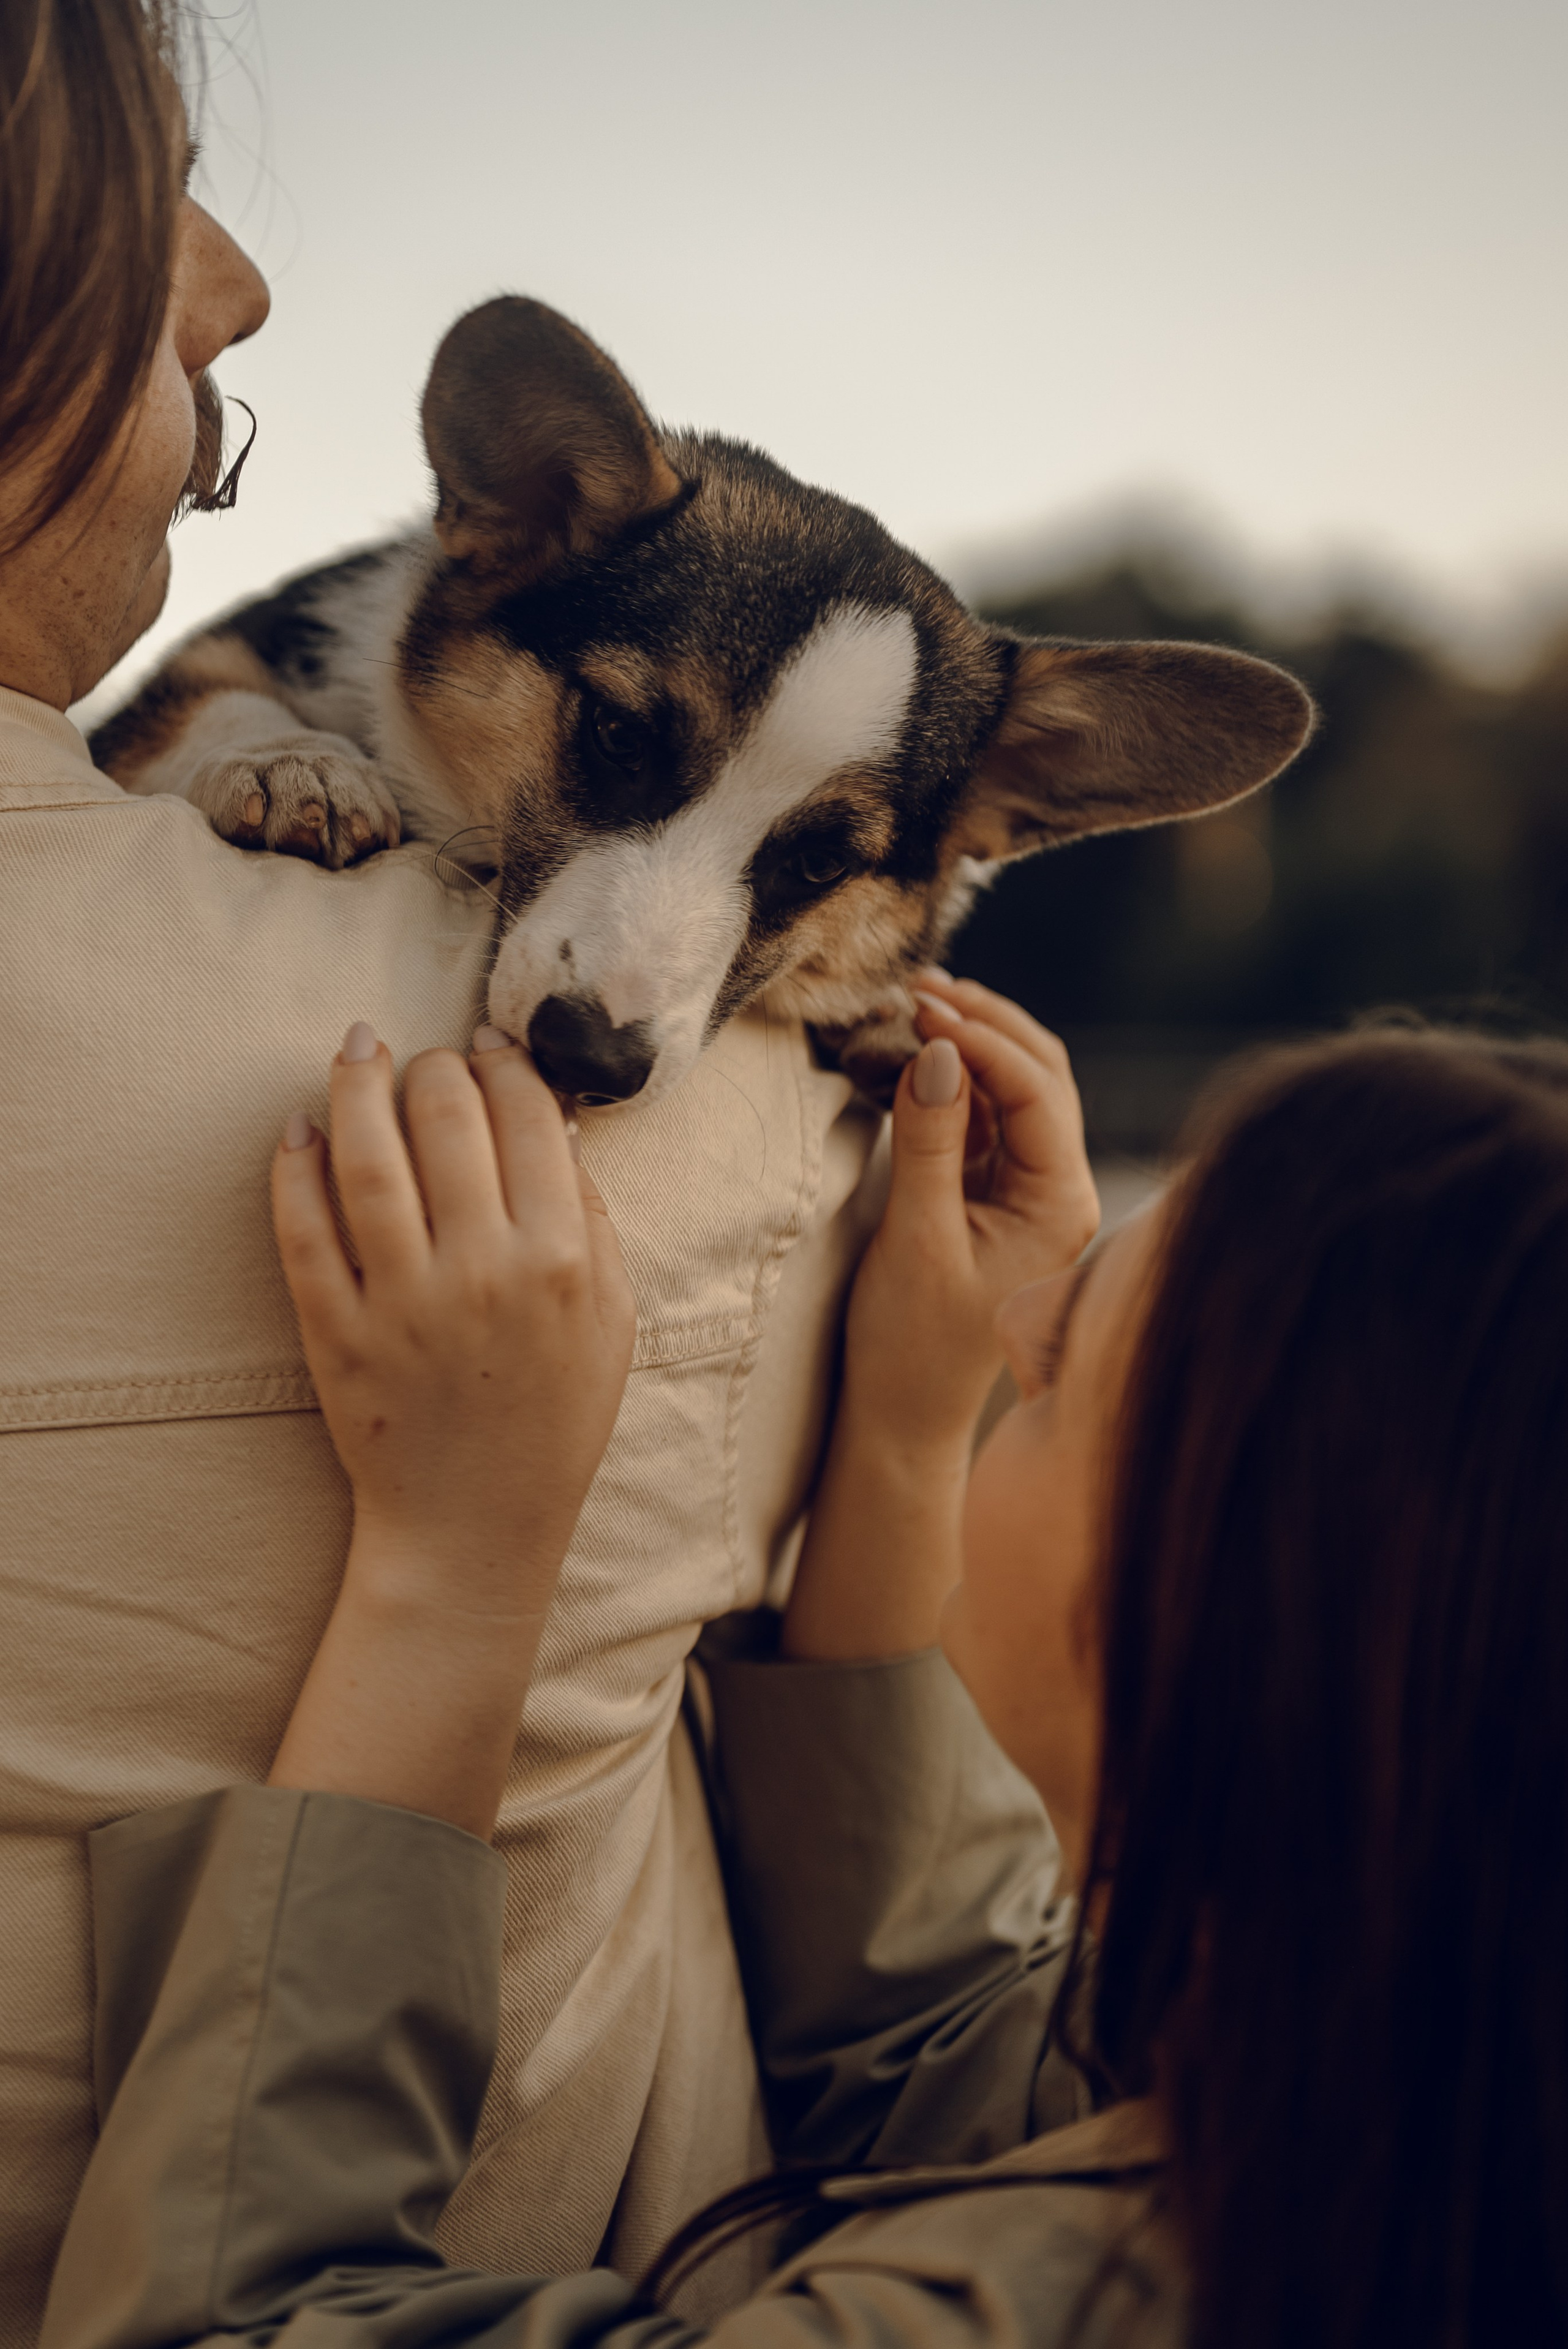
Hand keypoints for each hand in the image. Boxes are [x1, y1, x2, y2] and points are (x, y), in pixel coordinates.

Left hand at [267, 1022, 634, 1835]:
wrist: (477, 1525)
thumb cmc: (554, 1418)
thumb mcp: (612, 1319)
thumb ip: (592, 1219)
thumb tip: (554, 1123)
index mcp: (561, 1259)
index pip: (526, 1118)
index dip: (503, 1066)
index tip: (487, 1051)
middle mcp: (483, 1269)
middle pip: (446, 1119)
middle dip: (434, 1068)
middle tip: (426, 1063)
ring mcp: (403, 1301)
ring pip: (366, 1158)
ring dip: (356, 1087)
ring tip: (355, 1052)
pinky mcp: (336, 1333)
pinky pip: (303, 1231)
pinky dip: (294, 1169)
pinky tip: (299, 1131)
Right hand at [843, 971, 1098, 1451]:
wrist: (901, 1413)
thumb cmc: (911, 1342)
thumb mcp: (915, 1237)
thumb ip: (929, 1141)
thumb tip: (936, 1050)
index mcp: (1062, 1206)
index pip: (1038, 1092)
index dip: (982, 1040)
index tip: (921, 1009)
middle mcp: (1060, 1191)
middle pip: (1040, 1075)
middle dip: (983, 1024)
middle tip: (919, 989)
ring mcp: (1031, 1189)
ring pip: (1014, 1088)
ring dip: (967, 1043)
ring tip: (914, 1004)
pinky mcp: (995, 1191)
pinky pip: (985, 1115)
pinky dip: (951, 1077)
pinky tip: (914, 1050)